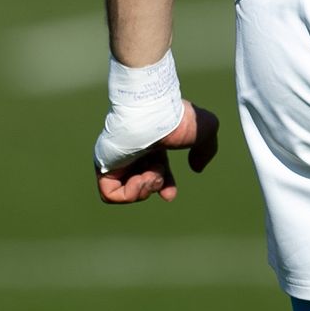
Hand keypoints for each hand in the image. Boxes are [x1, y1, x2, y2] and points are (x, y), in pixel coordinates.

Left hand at [95, 100, 219, 204]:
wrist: (153, 114)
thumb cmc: (177, 119)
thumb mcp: (204, 130)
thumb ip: (206, 149)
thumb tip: (196, 168)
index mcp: (153, 140)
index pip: (154, 168)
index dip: (164, 185)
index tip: (170, 195)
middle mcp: (133, 148)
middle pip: (140, 180)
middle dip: (154, 187)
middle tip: (159, 178)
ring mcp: (116, 157)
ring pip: (126, 189)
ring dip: (144, 189)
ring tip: (150, 175)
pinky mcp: (103, 165)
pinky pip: (109, 194)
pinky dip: (128, 194)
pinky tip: (139, 179)